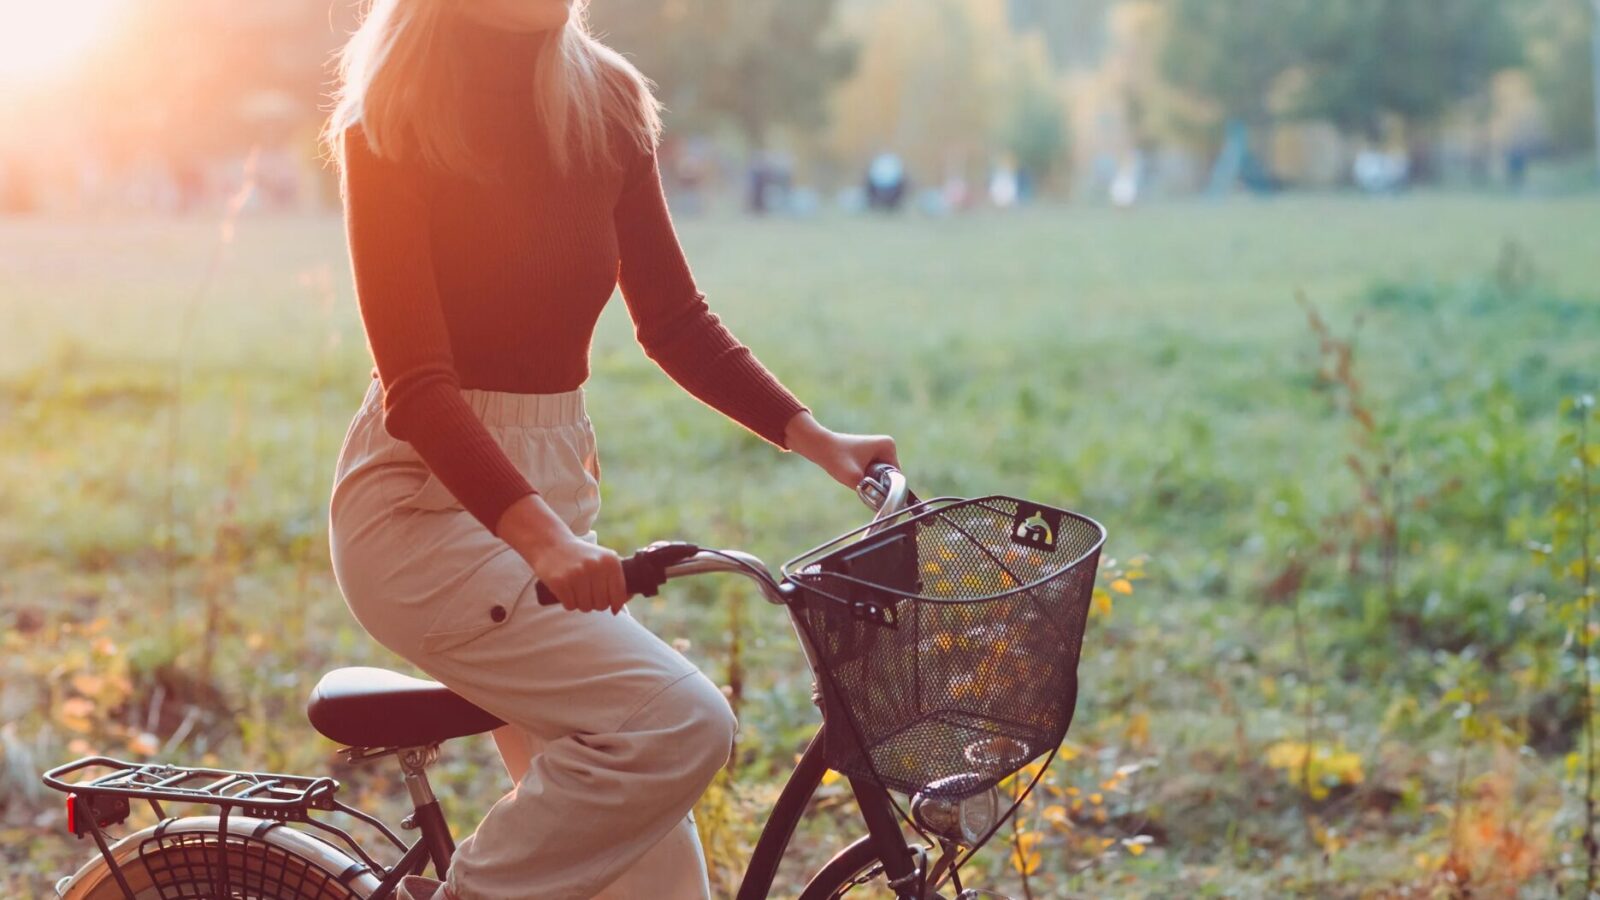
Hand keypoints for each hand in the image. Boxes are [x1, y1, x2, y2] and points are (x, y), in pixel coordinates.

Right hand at [497, 495, 627, 612]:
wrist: (551, 543)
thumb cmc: (581, 556)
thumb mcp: (603, 559)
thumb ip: (616, 576)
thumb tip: (629, 597)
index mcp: (611, 561)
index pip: (619, 595)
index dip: (614, 604)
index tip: (609, 604)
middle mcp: (596, 566)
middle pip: (602, 604)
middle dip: (594, 603)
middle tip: (586, 592)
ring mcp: (578, 574)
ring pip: (586, 607)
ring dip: (580, 604)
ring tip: (575, 590)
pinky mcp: (560, 581)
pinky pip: (570, 606)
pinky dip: (568, 603)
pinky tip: (566, 591)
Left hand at [783, 411, 899, 488]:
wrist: (819, 446)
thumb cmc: (836, 459)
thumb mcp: (856, 480)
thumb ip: (871, 493)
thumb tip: (880, 506)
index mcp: (889, 446)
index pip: (896, 476)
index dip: (885, 487)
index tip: (869, 488)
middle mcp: (887, 444)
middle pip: (888, 476)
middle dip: (876, 483)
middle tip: (859, 482)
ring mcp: (878, 448)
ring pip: (880, 475)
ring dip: (870, 481)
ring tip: (854, 476)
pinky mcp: (870, 452)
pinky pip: (873, 472)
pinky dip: (865, 477)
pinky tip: (853, 473)